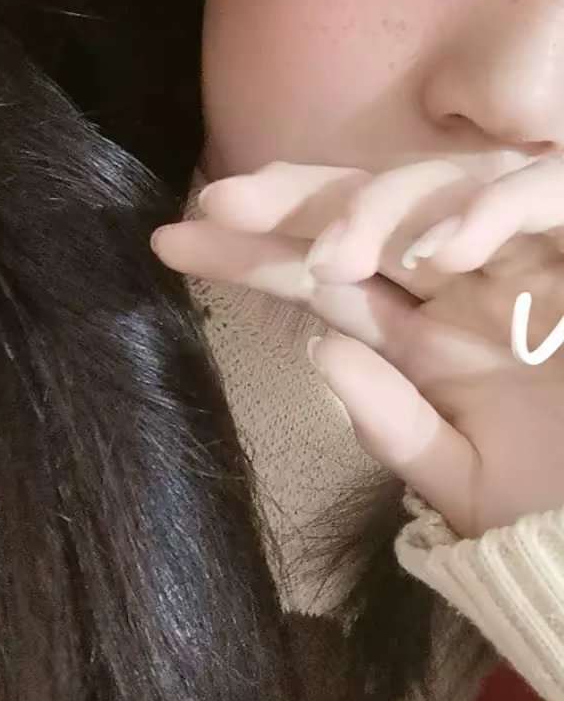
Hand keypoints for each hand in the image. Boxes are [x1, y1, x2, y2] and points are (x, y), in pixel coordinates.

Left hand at [150, 156, 563, 538]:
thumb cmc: (556, 507)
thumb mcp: (465, 483)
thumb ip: (392, 424)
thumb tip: (315, 349)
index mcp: (424, 337)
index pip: (325, 280)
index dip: (252, 256)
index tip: (174, 240)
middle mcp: (463, 286)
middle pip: (363, 214)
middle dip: (291, 201)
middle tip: (217, 198)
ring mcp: (523, 263)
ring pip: (438, 193)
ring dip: (378, 212)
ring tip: (328, 258)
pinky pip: (536, 199)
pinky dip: (488, 214)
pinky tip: (437, 252)